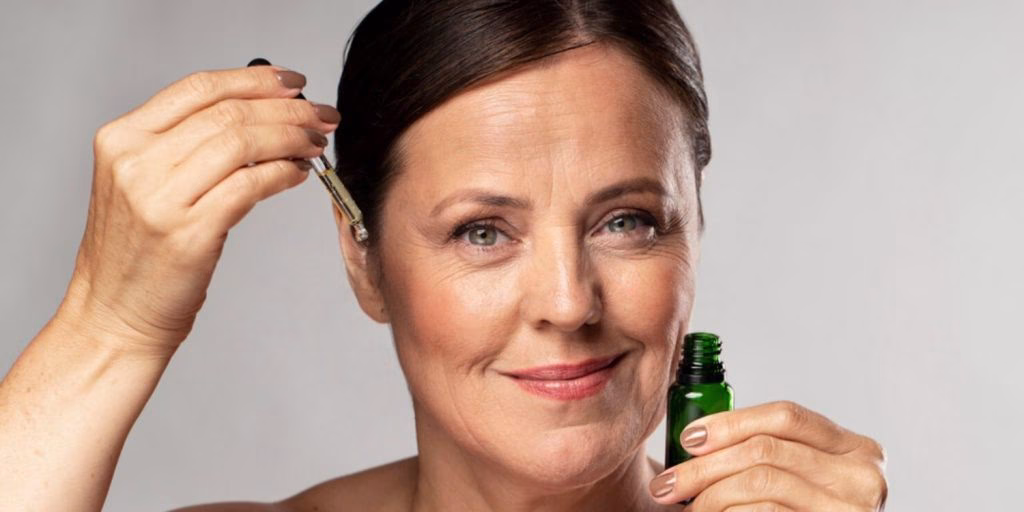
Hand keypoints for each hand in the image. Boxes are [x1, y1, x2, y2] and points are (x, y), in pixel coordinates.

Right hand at [60, 65, 339, 354]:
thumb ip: (185, 145)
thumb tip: (259, 113)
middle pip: (228, 112)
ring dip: (291, 138)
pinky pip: (250, 186)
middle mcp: (135, 162)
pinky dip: (283, 174)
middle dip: (287, 109)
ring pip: (243, 142)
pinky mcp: (188, 233)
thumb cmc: (139, 255)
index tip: (293, 83)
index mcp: (122, 139)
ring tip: (316, 144)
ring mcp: (159, 198)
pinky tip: (298, 174)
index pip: (199, 88)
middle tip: (322, 115)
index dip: (254, 79)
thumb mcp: (143, 184)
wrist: (113, 316)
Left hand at [649, 400, 887, 510]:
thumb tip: (699, 442)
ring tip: (688, 509)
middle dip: (705, 466)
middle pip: (766, 450)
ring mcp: (850, 510)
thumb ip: (776, 458)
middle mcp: (863, 478)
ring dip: (711, 496)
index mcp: (857, 450)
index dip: (730, 423)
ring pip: (761, 483)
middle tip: (666, 484)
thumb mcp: (808, 482)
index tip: (688, 438)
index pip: (785, 416)